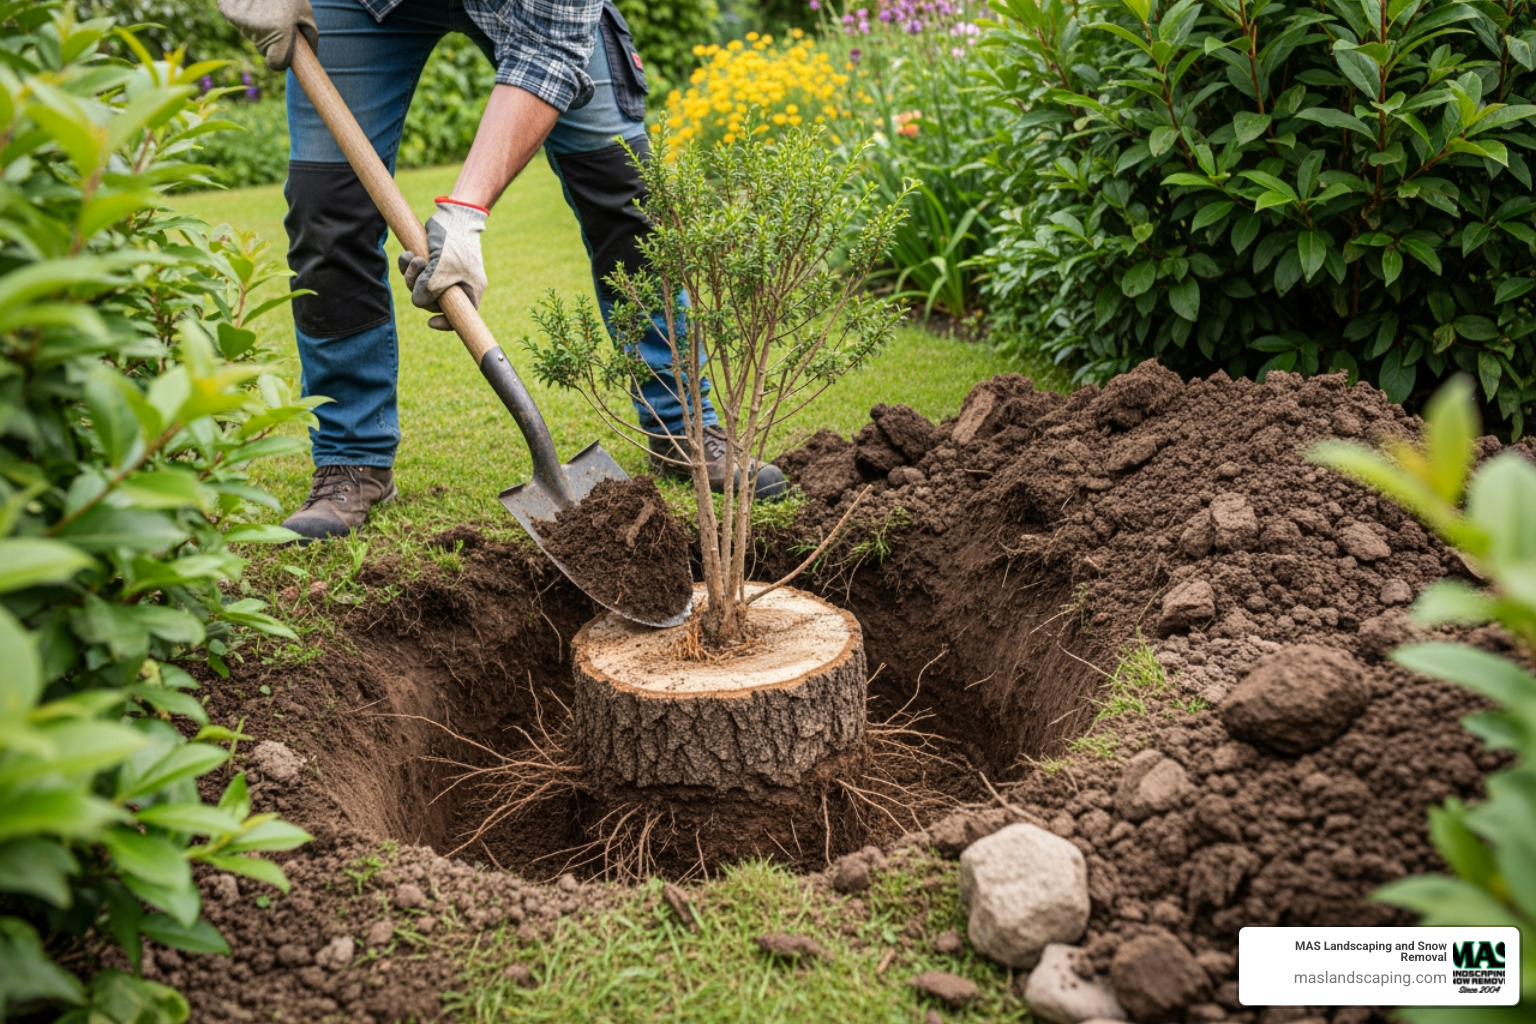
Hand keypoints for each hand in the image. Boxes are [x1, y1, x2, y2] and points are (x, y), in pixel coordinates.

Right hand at [217, 0, 317, 71]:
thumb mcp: (305, 12)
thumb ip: (310, 36)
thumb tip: (310, 57)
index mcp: (280, 31)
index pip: (275, 63)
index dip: (279, 59)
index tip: (282, 51)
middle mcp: (259, 28)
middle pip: (261, 48)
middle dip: (268, 39)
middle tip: (274, 17)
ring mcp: (240, 19)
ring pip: (248, 34)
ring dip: (256, 25)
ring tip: (263, 6)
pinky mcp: (227, 9)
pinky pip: (236, 20)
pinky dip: (242, 13)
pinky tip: (250, 2)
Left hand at [397, 199, 489, 331]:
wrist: (455, 215)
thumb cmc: (454, 244)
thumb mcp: (441, 272)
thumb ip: (428, 291)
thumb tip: (417, 302)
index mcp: (470, 290)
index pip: (460, 316)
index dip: (446, 323)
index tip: (430, 322)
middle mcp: (459, 284)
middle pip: (433, 301)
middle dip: (420, 288)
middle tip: (418, 268)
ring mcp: (446, 273)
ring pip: (422, 286)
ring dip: (411, 274)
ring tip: (412, 258)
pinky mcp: (433, 261)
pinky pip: (417, 273)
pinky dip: (409, 266)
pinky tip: (408, 254)